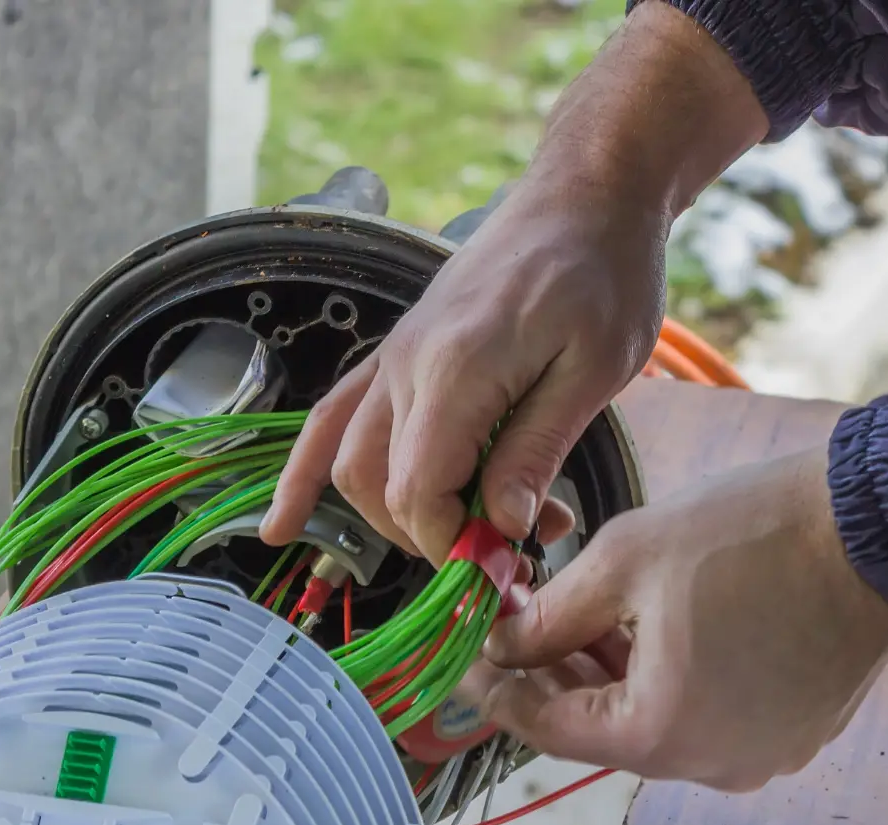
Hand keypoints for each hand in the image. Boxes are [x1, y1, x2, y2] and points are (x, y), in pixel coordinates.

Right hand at [259, 1, 767, 563]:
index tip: (508, 567)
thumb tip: (497, 529)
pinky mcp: (397, 353)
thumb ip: (535, 450)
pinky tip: (282, 522)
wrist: (586, 194)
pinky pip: (331, 418)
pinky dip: (304, 474)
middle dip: (431, 539)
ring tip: (460, 537)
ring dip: (393, 517)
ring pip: (350, 462)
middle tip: (504, 556)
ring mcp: (393, 356)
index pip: (419, 490)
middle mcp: (407, 363)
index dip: (454, 545)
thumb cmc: (605, 272)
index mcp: (457, 367)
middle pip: (378, 486)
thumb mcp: (595, 369)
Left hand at [480, 445, 887, 791]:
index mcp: (662, 734)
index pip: (547, 730)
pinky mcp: (797, 732)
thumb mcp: (625, 561)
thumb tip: (503, 646)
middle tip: (517, 629)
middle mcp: (715, 765)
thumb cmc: (753, 533)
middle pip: (603, 731)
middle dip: (555, 679)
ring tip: (579, 619)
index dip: (498, 690)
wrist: (877, 523)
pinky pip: (710, 716)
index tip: (465, 661)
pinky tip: (650, 629)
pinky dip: (670, 680)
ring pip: (657, 723)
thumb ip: (549, 617)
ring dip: (613, 678)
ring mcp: (763, 755)